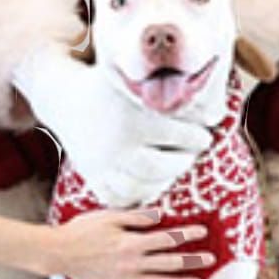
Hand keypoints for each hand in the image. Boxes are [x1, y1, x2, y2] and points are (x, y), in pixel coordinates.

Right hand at [13, 46, 211, 204]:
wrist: (64, 98)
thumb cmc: (109, 85)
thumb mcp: (137, 80)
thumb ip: (170, 91)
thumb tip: (214, 109)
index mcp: (132, 119)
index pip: (179, 136)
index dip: (198, 137)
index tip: (204, 136)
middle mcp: (117, 145)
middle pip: (162, 166)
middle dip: (183, 161)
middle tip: (191, 154)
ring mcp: (103, 165)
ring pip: (142, 186)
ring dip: (164, 180)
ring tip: (172, 168)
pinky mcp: (93, 177)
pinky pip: (119, 198)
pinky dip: (138, 195)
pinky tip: (149, 182)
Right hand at [49, 208, 213, 278]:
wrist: (59, 253)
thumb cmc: (82, 230)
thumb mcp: (110, 217)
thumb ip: (137, 218)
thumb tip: (161, 216)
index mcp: (132, 244)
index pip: (167, 239)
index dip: (187, 235)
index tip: (202, 232)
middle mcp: (132, 265)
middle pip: (169, 264)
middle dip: (192, 261)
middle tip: (210, 259)